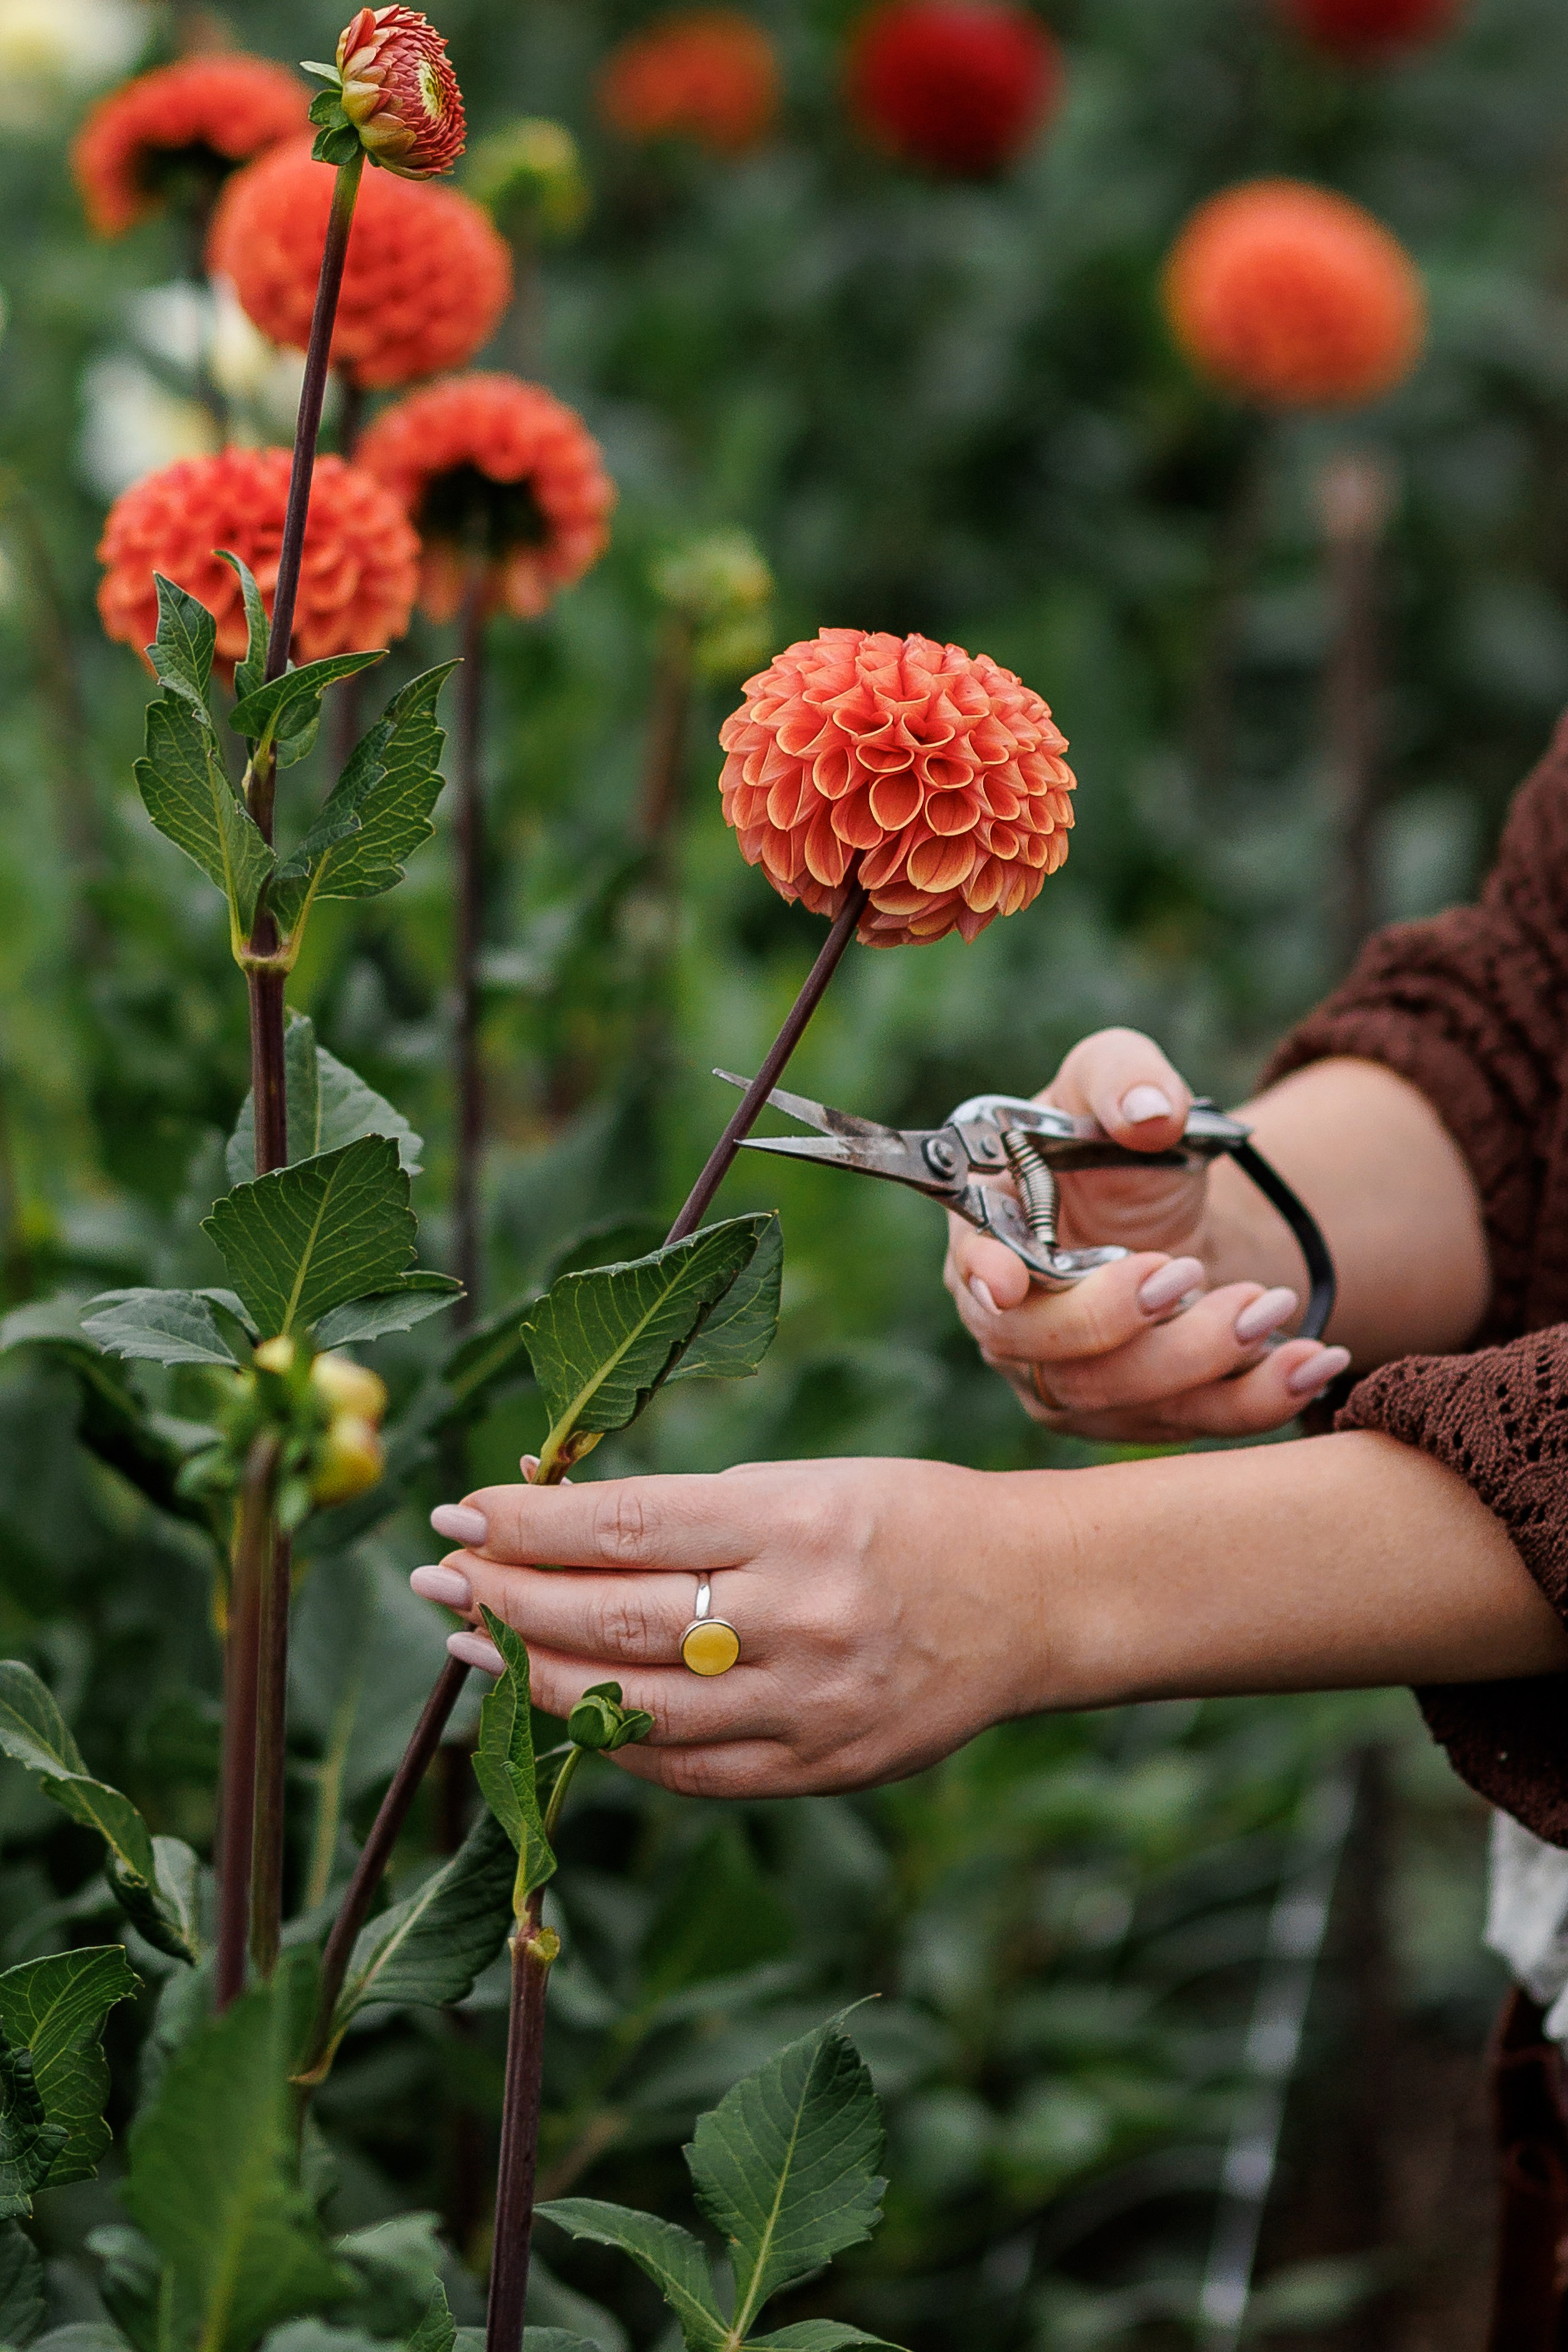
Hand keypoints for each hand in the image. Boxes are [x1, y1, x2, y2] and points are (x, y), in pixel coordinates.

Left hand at [413, 1459, 1050, 1797]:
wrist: (1030, 1601)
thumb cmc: (907, 1520)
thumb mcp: (809, 1483)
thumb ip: (695, 1516)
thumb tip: (558, 1528)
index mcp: (799, 1520)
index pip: (629, 1525)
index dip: (529, 1523)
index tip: (460, 1510)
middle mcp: (802, 1616)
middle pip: (615, 1617)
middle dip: (508, 1598)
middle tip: (440, 1576)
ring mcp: (810, 1706)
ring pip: (634, 1705)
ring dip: (533, 1675)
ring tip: (471, 1643)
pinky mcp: (820, 1769)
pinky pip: (685, 1768)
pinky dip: (610, 1739)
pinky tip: (559, 1707)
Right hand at [942, 1026, 1348, 1439]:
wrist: (1176, 1215)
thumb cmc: (1122, 1144)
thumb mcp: (1120, 1076)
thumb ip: (1123, 1076)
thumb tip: (1149, 1114)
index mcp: (985, 1231)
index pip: (971, 1268)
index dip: (986, 1279)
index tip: (1012, 1281)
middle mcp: (1007, 1321)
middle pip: (1043, 1352)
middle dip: (1117, 1320)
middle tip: (1189, 1271)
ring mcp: (1061, 1381)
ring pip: (1115, 1399)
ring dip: (1200, 1358)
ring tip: (1270, 1304)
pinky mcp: (1126, 1418)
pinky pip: (1186, 1426)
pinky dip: (1256, 1399)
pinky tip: (1315, 1361)